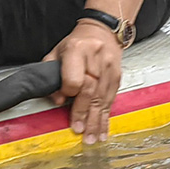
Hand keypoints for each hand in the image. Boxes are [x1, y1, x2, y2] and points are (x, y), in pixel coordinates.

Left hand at [47, 18, 124, 143]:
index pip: (74, 78)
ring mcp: (110, 67)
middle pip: (90, 90)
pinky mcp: (118, 76)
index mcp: (77, 50)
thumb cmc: (76, 43)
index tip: (63, 101)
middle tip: (78, 131)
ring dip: (96, 120)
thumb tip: (58, 100)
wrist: (103, 30)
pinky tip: (103, 131)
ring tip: (92, 138)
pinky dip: (106, 117)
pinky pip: (111, 100)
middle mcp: (96, 58)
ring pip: (102, 98)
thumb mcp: (57, 53)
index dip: (69, 92)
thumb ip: (51, 75)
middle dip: (83, 113)